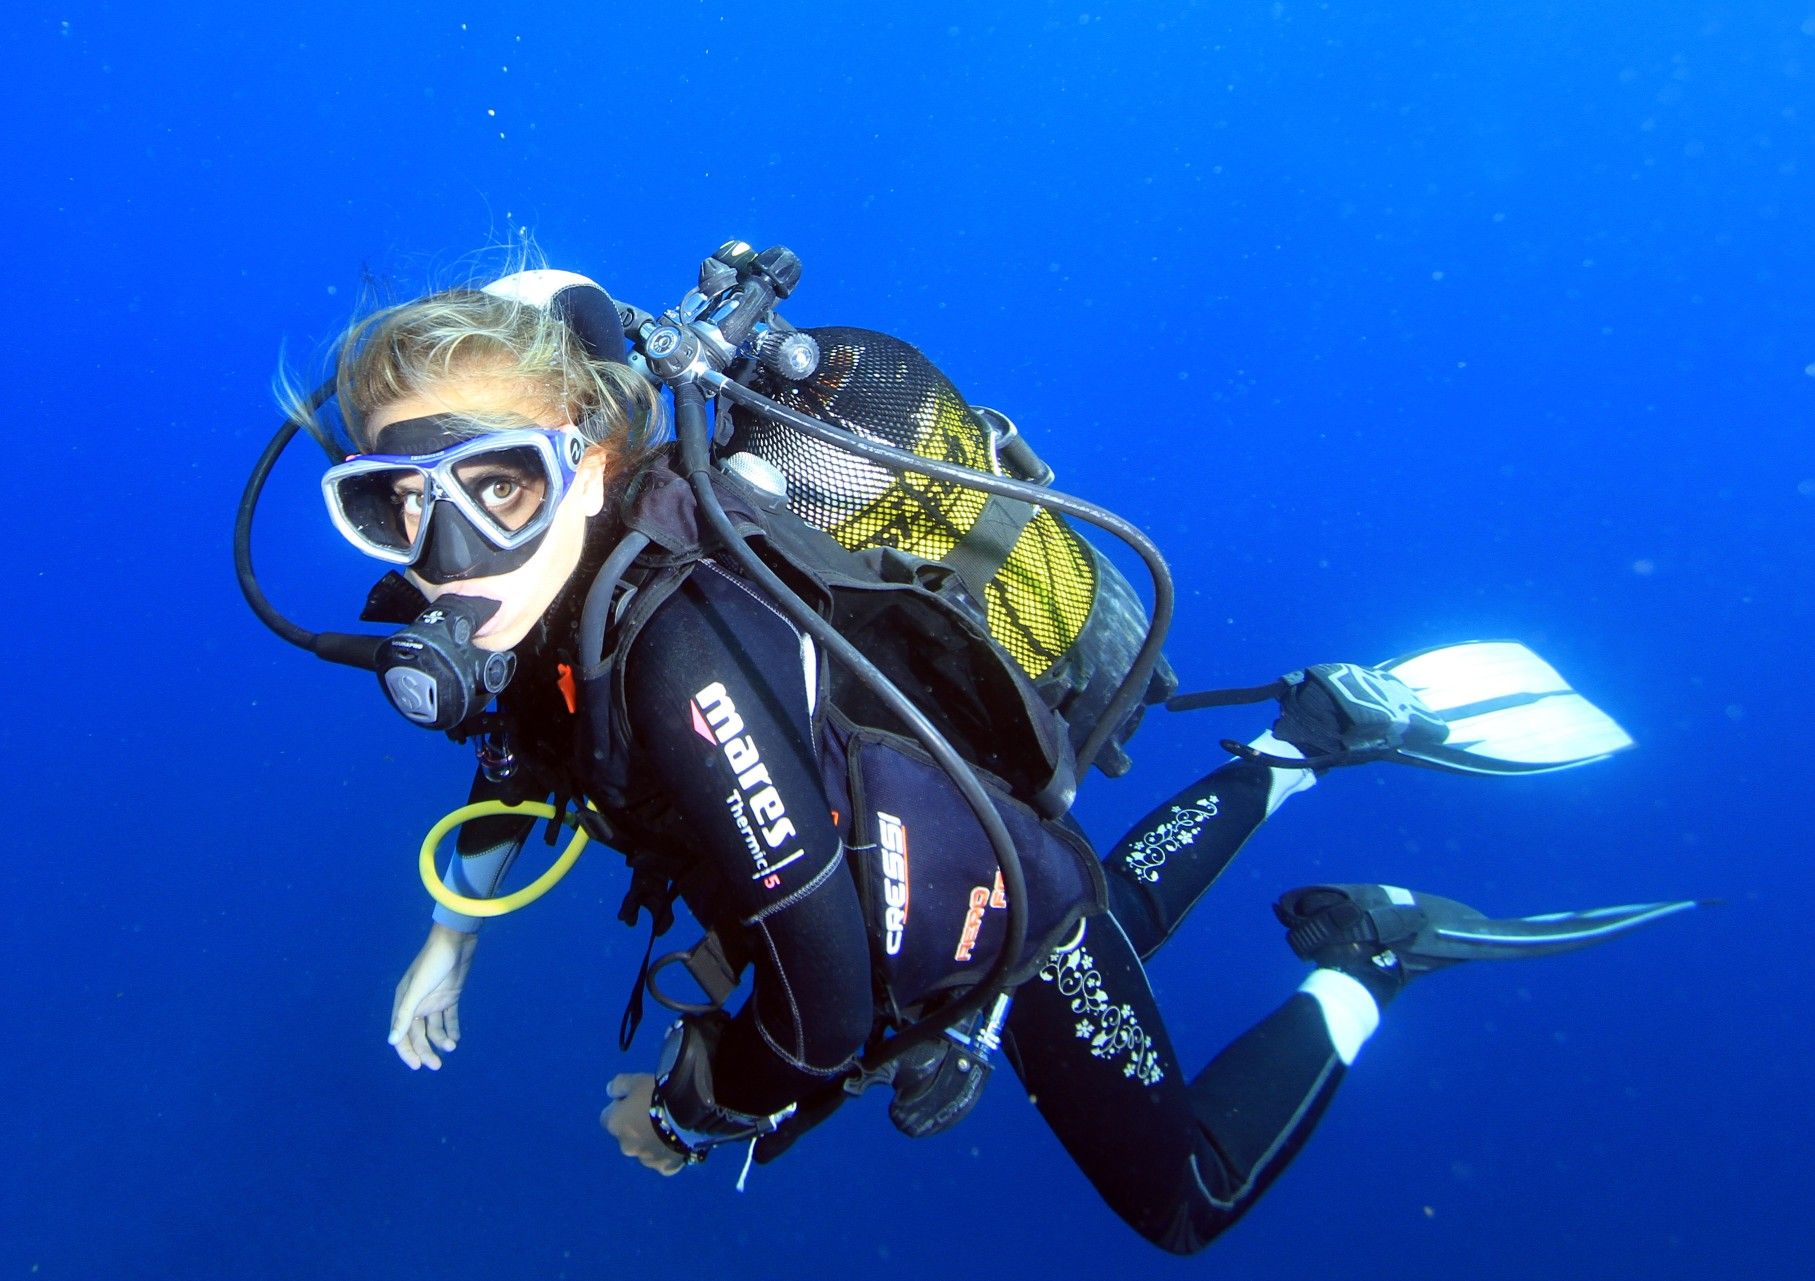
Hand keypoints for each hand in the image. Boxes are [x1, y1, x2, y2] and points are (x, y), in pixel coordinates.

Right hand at [388, 923, 477, 1069]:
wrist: (456, 941)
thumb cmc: (433, 962)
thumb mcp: (418, 989)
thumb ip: (405, 1014)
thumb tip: (391, 1041)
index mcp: (404, 1002)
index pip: (401, 1034)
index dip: (407, 1051)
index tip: (417, 1066)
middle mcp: (417, 1004)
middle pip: (418, 1035)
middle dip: (425, 1051)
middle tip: (436, 1066)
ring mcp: (434, 1001)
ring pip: (434, 1029)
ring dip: (441, 1040)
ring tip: (451, 1047)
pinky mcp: (450, 997)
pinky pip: (449, 1019)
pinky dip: (452, 1030)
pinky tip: (456, 1039)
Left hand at [601, 1073, 686, 1175]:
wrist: (688, 1114)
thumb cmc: (658, 1094)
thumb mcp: (636, 1081)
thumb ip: (618, 1085)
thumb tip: (609, 1091)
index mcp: (615, 1124)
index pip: (607, 1118)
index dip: (621, 1108)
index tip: (635, 1101)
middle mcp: (626, 1146)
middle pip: (627, 1136)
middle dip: (636, 1128)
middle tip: (656, 1113)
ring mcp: (646, 1160)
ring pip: (645, 1150)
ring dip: (651, 1141)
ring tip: (671, 1126)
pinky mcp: (665, 1168)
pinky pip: (663, 1161)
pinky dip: (668, 1154)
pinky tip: (678, 1141)